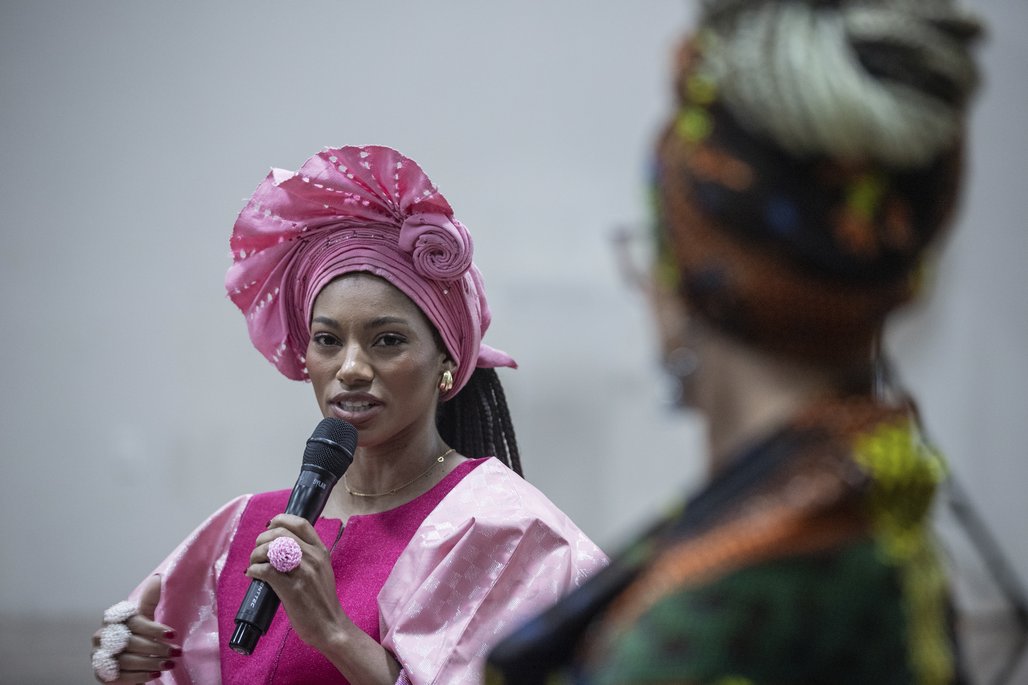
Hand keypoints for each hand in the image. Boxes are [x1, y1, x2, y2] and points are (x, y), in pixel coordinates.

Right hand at [92, 575, 180, 682]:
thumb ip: (149, 600)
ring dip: (151, 663)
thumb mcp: (144, 618)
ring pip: (126, 660)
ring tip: (169, 664)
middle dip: (156, 648)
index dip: (154, 629)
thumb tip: (158, 578)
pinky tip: (154, 675)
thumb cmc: (137, 635)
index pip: (134, 622)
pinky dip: (139, 677)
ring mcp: (99, 655)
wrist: (126, 661)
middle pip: (131, 642)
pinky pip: (120, 676)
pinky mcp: (100, 673)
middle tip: (175, 652)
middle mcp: (101, 636)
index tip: (173, 634)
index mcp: (113, 619)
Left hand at [246, 514, 350, 650]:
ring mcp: (303, 572)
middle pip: (280, 533)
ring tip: (253, 563)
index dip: (281, 520)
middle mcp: (313, 557)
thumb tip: (281, 547)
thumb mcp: (322, 570)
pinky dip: (254, 570)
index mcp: (321, 551)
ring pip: (271, 549)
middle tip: (257, 551)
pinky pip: (266, 570)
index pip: (300, 523)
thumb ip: (307, 556)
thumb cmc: (322, 600)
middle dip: (262, 539)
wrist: (330, 626)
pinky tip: (253, 574)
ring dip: (255, 554)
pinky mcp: (291, 589)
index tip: (269, 527)